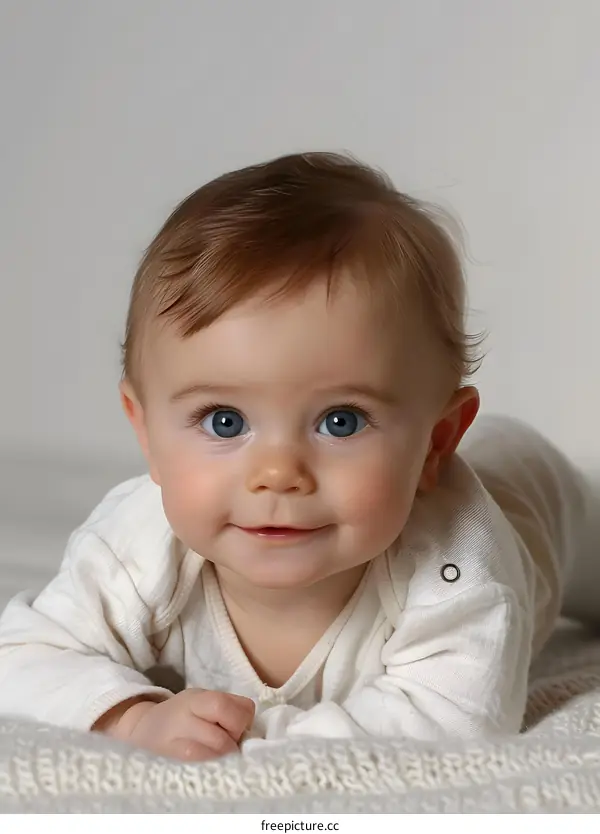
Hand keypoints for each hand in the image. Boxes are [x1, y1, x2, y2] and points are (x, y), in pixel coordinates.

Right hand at [94, 688, 255, 760]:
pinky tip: (207, 759)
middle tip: (228, 740)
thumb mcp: (202, 701)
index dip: (244, 718)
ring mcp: (180, 736)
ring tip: (217, 751)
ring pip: (219, 747)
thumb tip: (252, 727)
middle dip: (236, 736)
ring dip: (225, 753)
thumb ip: (226, 708)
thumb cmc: (181, 715)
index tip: (238, 725)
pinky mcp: (175, 757)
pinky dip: (212, 762)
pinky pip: (203, 761)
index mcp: (200, 697)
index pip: (239, 706)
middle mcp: (190, 713)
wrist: (143, 729)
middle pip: (231, 725)